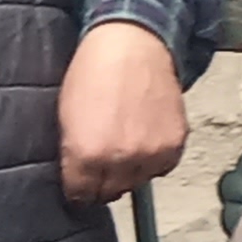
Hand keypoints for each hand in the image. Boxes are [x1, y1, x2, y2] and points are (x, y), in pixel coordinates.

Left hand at [57, 20, 188, 207]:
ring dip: (130, 172)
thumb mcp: (66, 117)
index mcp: (86, 154)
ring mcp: (151, 152)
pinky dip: (154, 160)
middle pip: (110, 193)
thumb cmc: (93, 73)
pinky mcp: (175, 143)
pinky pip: (163, 168)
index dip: (78, 190)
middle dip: (103, 183)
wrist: (132, 45)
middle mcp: (120, 159)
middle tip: (101, 165)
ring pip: (138, 182)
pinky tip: (145, 141)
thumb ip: (72, 154)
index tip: (80, 184)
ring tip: (125, 148)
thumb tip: (79, 179)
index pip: (81, 196)